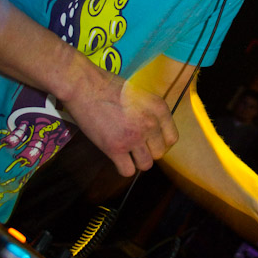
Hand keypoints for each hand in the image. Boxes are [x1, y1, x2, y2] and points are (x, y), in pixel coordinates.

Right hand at [63, 73, 178, 175]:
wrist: (84, 86)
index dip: (161, 142)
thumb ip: (150, 112)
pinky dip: (122, 167)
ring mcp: (134, 137)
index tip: (151, 141)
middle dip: (148, 151)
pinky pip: (127, 171)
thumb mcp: (139, 93)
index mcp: (159, 108)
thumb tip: (154, 130)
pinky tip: (116, 158)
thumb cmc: (108, 86)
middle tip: (135, 145)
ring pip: (145, 165)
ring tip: (126, 152)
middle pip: (159, 153)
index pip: (172, 138)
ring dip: (136, 161)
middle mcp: (150, 124)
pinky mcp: (115, 148)